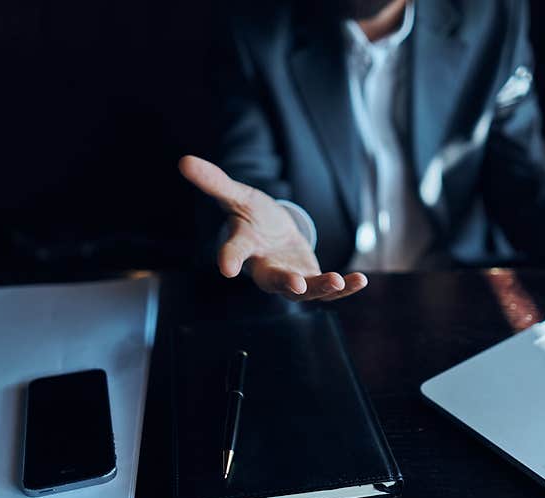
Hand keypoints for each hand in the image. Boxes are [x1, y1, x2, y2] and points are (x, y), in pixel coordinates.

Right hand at [179, 156, 367, 300]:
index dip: (229, 259)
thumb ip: (214, 182)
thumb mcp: (237, 195)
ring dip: (321, 288)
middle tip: (296, 286)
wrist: (272, 231)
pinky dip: (344, 288)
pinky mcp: (311, 280)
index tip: (226, 269)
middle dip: (286, 284)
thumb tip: (183, 160)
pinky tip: (361, 280)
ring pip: (304, 291)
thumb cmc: (252, 215)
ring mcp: (290, 278)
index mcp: (244, 247)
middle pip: (273, 281)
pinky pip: (327, 289)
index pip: (233, 252)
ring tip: (338, 281)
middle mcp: (266, 269)